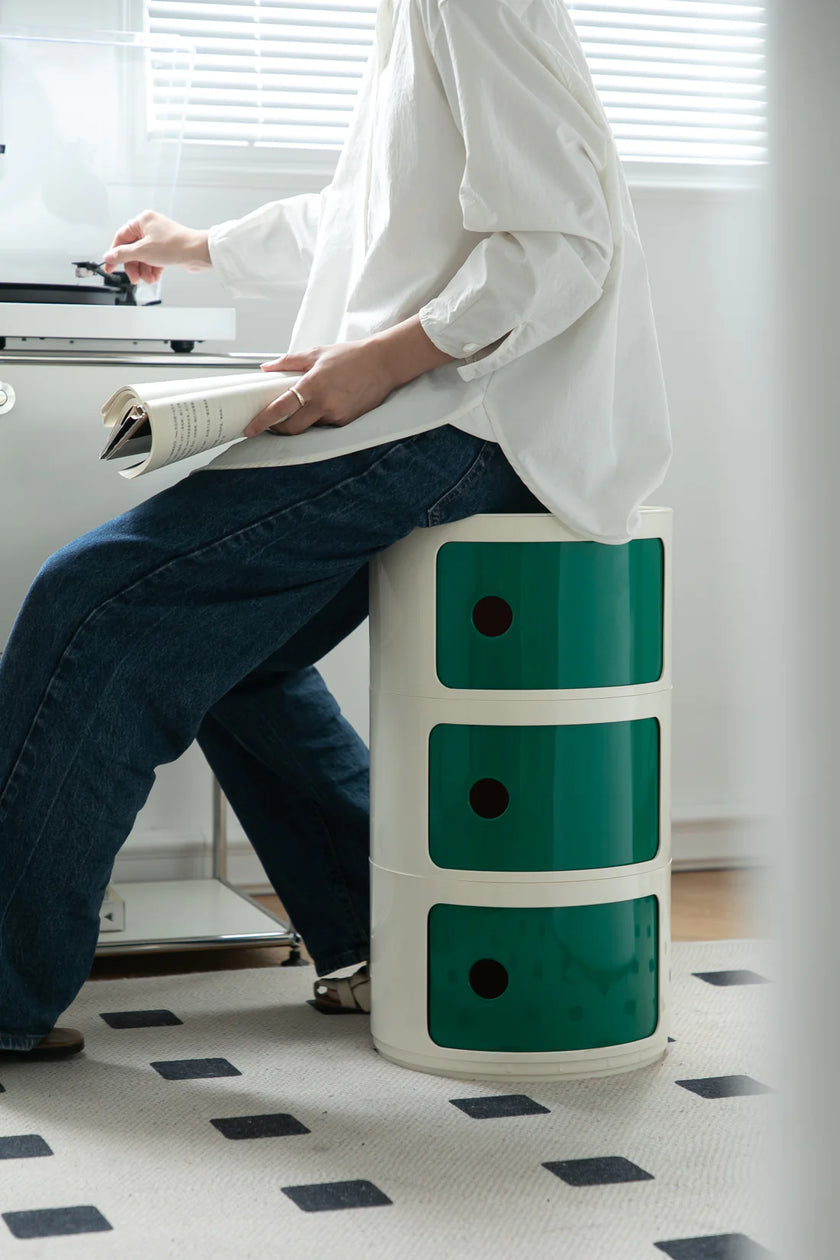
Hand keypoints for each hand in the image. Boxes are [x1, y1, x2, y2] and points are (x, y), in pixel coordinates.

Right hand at [103, 210, 210, 284]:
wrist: (199, 253)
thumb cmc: (175, 246)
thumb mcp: (143, 251)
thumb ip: (123, 254)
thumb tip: (109, 256)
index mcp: (142, 221)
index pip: (122, 237)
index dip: (115, 253)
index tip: (110, 266)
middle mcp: (151, 228)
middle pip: (133, 250)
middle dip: (133, 266)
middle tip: (134, 278)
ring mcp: (160, 239)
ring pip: (144, 257)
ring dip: (144, 270)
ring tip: (148, 279)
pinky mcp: (168, 250)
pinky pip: (154, 261)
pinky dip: (153, 270)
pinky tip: (154, 278)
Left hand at [244, 339, 399, 437]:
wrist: (383, 363)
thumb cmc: (349, 356)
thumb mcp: (315, 353)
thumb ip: (288, 362)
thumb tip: (265, 369)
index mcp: (312, 385)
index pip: (281, 408)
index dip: (263, 421)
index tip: (250, 429)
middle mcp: (323, 403)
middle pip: (292, 428)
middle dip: (279, 428)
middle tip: (273, 422)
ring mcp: (336, 415)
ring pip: (310, 427)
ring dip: (302, 420)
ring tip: (308, 403)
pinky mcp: (346, 422)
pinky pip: (326, 425)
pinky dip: (320, 417)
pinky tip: (328, 402)